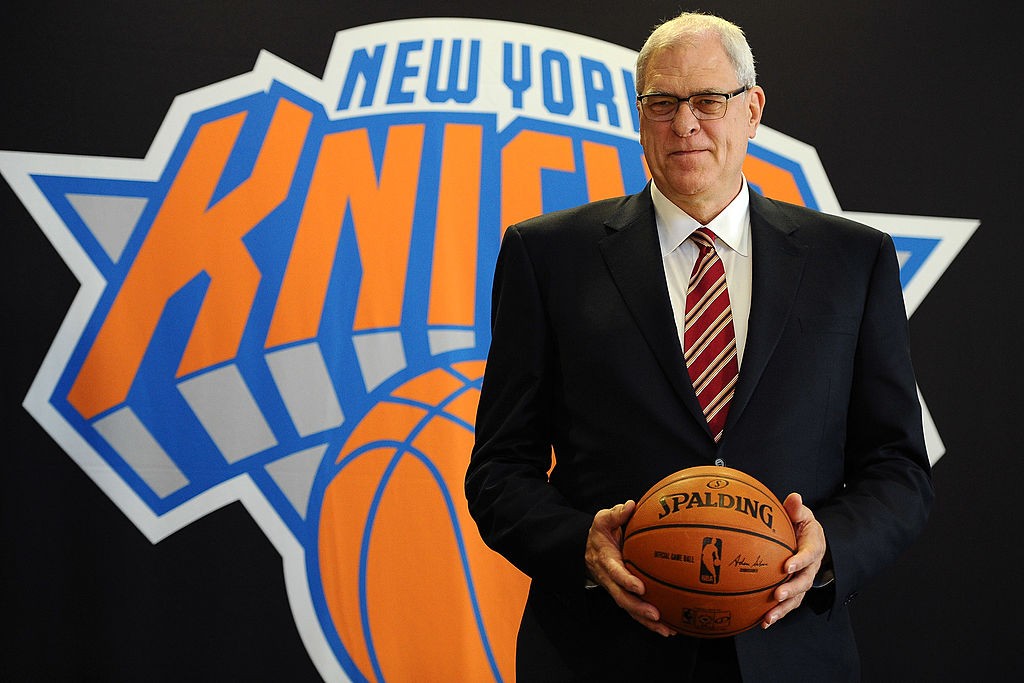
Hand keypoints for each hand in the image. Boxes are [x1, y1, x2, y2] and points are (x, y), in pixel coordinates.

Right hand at [584, 500, 675, 636]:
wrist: (587, 551)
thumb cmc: (600, 534)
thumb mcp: (602, 520)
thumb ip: (616, 514)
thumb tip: (631, 505)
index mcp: (606, 561)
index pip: (615, 573)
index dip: (626, 581)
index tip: (640, 587)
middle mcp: (611, 580)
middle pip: (623, 598)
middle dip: (638, 609)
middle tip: (655, 614)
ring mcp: (617, 590)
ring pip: (630, 609)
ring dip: (646, 621)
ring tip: (666, 629)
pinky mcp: (624, 595)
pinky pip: (636, 611)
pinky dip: (650, 622)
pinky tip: (669, 628)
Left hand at [762, 492, 826, 628]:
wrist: (810, 541)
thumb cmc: (802, 525)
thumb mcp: (802, 514)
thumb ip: (796, 509)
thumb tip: (794, 496)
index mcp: (813, 548)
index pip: (808, 555)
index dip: (799, 561)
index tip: (787, 565)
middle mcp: (811, 568)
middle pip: (804, 582)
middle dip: (791, 590)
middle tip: (777, 594)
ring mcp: (803, 581)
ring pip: (796, 599)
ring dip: (783, 609)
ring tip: (768, 617)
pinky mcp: (795, 591)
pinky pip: (787, 605)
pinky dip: (776, 614)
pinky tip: (762, 622)